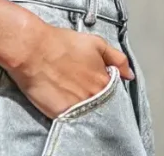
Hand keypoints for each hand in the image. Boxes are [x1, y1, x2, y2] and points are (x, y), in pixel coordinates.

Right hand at [5, 16, 133, 118]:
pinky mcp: (62, 114)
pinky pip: (72, 118)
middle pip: (103, 104)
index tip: (96, 83)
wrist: (34, 50)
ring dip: (85, 106)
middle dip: (97, 98)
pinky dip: (72, 113)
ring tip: (72, 93)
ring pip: (89, 112)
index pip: (115, 92)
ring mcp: (79, 106)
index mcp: (104, 80)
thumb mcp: (96, 43)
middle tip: (83, 88)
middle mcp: (95, 96)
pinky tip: (64, 101)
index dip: (106, 88)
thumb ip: (117, 59)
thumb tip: (129, 75)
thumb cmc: (63, 43)